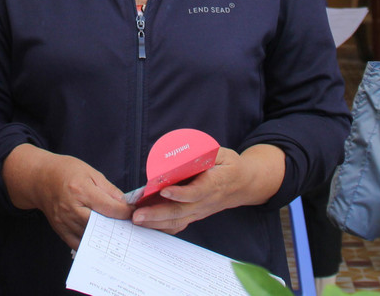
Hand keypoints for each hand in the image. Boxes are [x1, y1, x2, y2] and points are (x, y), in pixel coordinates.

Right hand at [3, 147, 132, 249]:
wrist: (39, 178)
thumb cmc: (65, 171)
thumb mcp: (90, 172)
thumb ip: (108, 188)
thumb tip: (123, 202)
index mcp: (81, 189)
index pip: (109, 207)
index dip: (124, 211)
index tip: (132, 212)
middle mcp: (71, 207)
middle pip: (100, 224)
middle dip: (116, 225)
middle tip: (127, 226)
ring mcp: (64, 221)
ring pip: (90, 235)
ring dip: (104, 236)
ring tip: (115, 233)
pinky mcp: (59, 229)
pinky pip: (77, 242)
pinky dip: (90, 243)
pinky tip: (98, 240)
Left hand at [131, 146, 282, 234]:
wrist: (243, 185)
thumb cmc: (229, 166)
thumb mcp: (220, 153)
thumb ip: (203, 153)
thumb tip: (182, 153)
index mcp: (214, 184)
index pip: (196, 192)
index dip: (180, 193)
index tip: (164, 190)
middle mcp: (205, 202)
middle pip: (181, 212)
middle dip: (157, 214)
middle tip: (137, 214)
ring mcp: (200, 211)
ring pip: (177, 221)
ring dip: (155, 222)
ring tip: (137, 220)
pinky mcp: (195, 215)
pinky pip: (178, 224)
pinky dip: (161, 226)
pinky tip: (146, 224)